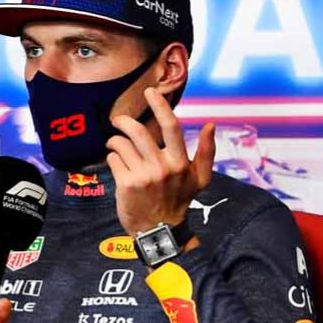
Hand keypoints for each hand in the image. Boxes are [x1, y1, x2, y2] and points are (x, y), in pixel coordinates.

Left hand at [107, 87, 217, 238]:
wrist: (159, 230)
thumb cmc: (179, 201)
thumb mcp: (200, 179)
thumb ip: (207, 152)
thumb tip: (211, 125)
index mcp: (181, 162)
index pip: (171, 126)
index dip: (160, 106)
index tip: (150, 92)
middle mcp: (163, 167)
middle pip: (139, 132)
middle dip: (124, 121)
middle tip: (118, 120)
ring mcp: (143, 176)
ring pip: (122, 144)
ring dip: (115, 140)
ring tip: (115, 143)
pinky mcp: (126, 184)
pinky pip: (114, 159)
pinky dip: (112, 156)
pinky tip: (116, 162)